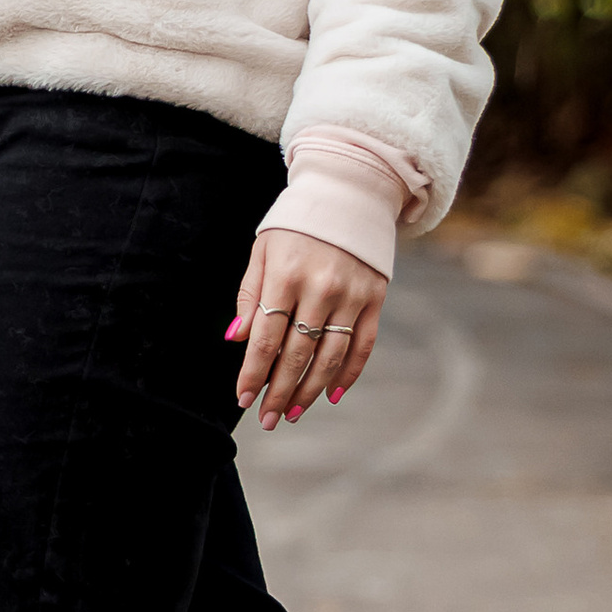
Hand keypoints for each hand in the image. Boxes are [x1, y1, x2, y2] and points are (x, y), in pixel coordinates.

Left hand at [227, 227, 385, 430]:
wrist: (349, 192)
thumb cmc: (295, 225)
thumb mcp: (263, 251)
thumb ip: (250, 295)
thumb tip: (237, 339)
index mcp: (287, 275)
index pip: (267, 337)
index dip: (254, 372)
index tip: (243, 398)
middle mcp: (321, 288)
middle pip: (298, 354)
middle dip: (280, 391)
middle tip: (267, 419)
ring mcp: (352, 295)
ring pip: (330, 356)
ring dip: (311, 390)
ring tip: (293, 412)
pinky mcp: (375, 298)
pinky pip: (363, 345)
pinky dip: (349, 373)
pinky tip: (331, 394)